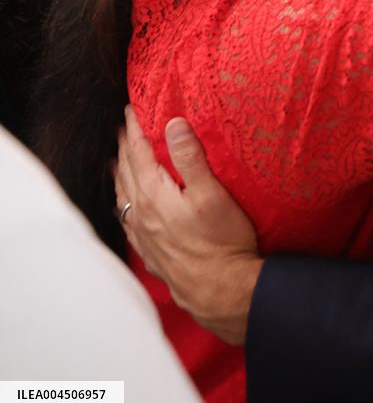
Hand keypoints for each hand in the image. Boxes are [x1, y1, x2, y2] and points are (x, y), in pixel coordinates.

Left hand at [115, 106, 261, 343]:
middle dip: (125, 146)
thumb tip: (173, 123)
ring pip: (123, 196)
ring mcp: (144, 236)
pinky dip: (124, 202)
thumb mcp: (212, 194)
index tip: (131, 110)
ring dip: (120, 173)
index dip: (134, 129)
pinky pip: (127, 220)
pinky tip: (128, 205)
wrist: (222, 292)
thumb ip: (191, 157)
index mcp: (154, 195)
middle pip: (126, 172)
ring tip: (119, 159)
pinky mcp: (151, 252)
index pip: (138, 153)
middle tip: (124, 127)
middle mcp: (142, 215)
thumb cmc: (223, 242)